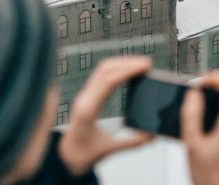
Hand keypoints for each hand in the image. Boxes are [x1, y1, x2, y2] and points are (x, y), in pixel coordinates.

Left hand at [58, 56, 154, 175]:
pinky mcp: (87, 95)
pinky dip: (116, 68)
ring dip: (122, 63)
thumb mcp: (109, 150)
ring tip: (141, 65)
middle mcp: (84, 98)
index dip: (127, 71)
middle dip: (127, 62)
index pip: (108, 82)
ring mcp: (84, 95)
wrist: (66, 155)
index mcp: (88, 110)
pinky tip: (128, 71)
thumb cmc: (83, 154)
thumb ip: (131, 143)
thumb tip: (152, 136)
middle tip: (148, 64)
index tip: (144, 67)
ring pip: (102, 69)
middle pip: (105, 69)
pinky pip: (101, 75)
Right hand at [181, 71, 218, 184]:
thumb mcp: (192, 144)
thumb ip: (191, 115)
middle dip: (211, 92)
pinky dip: (216, 117)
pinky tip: (202, 129)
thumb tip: (193, 94)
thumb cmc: (209, 176)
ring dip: (212, 106)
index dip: (218, 77)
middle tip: (195, 96)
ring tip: (195, 114)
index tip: (204, 80)